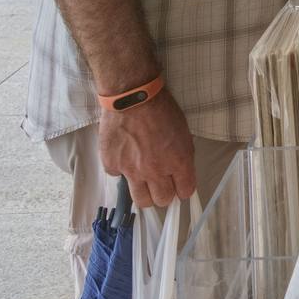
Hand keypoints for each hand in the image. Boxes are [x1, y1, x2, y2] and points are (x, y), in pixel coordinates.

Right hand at [99, 90, 195, 208]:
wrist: (133, 97)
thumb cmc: (162, 109)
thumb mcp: (183, 132)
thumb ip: (182, 156)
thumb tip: (180, 172)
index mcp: (178, 161)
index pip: (185, 191)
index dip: (183, 188)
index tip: (180, 185)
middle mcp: (156, 170)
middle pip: (162, 200)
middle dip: (165, 194)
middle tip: (161, 184)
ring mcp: (132, 171)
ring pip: (141, 200)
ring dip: (145, 193)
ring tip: (144, 182)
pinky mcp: (112, 165)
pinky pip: (117, 177)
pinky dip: (121, 170)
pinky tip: (124, 156)